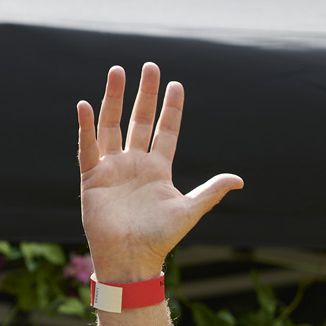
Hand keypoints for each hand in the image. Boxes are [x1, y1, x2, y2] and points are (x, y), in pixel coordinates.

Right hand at [78, 63, 241, 279]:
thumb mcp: (189, 211)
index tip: (176, 84)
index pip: (166, 131)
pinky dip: (86, 127)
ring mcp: (112, 168)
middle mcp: (135, 164)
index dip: (171, 108)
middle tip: (149, 66)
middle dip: (144, 93)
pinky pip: (88, 147)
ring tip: (117, 70)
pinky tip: (85, 105)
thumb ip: (211, 192)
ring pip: (111, 125)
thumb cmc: (160, 238)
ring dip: (113, 99)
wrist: (130, 259)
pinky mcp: (92, 177)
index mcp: (158, 169)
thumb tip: (239, 180)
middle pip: (138, 120)